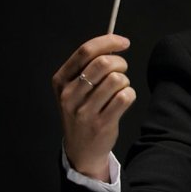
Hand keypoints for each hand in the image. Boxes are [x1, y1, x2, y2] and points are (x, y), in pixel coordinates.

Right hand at [52, 34, 135, 180]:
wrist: (81, 149)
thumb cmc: (82, 111)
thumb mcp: (75, 89)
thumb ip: (89, 67)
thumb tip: (114, 44)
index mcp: (61, 81)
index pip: (85, 51)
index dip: (109, 42)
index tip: (124, 42)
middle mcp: (69, 95)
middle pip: (103, 63)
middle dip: (120, 63)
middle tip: (121, 70)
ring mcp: (84, 111)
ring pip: (116, 79)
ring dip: (125, 81)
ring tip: (119, 89)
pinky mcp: (101, 123)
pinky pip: (125, 97)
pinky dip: (130, 94)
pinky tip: (123, 100)